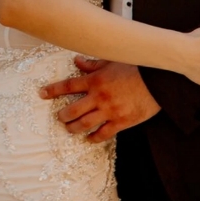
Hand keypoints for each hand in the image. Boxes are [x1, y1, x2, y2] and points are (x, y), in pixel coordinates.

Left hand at [39, 59, 160, 142]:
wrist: (158, 81)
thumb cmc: (136, 68)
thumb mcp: (112, 61)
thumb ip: (93, 63)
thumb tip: (77, 61)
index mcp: (95, 80)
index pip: (68, 85)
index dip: (53, 90)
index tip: (42, 94)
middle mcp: (99, 97)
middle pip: (72, 110)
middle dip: (62, 115)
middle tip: (59, 117)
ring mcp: (109, 111)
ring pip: (84, 124)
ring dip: (73, 128)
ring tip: (69, 129)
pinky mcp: (121, 122)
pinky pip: (103, 133)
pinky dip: (94, 138)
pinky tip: (89, 139)